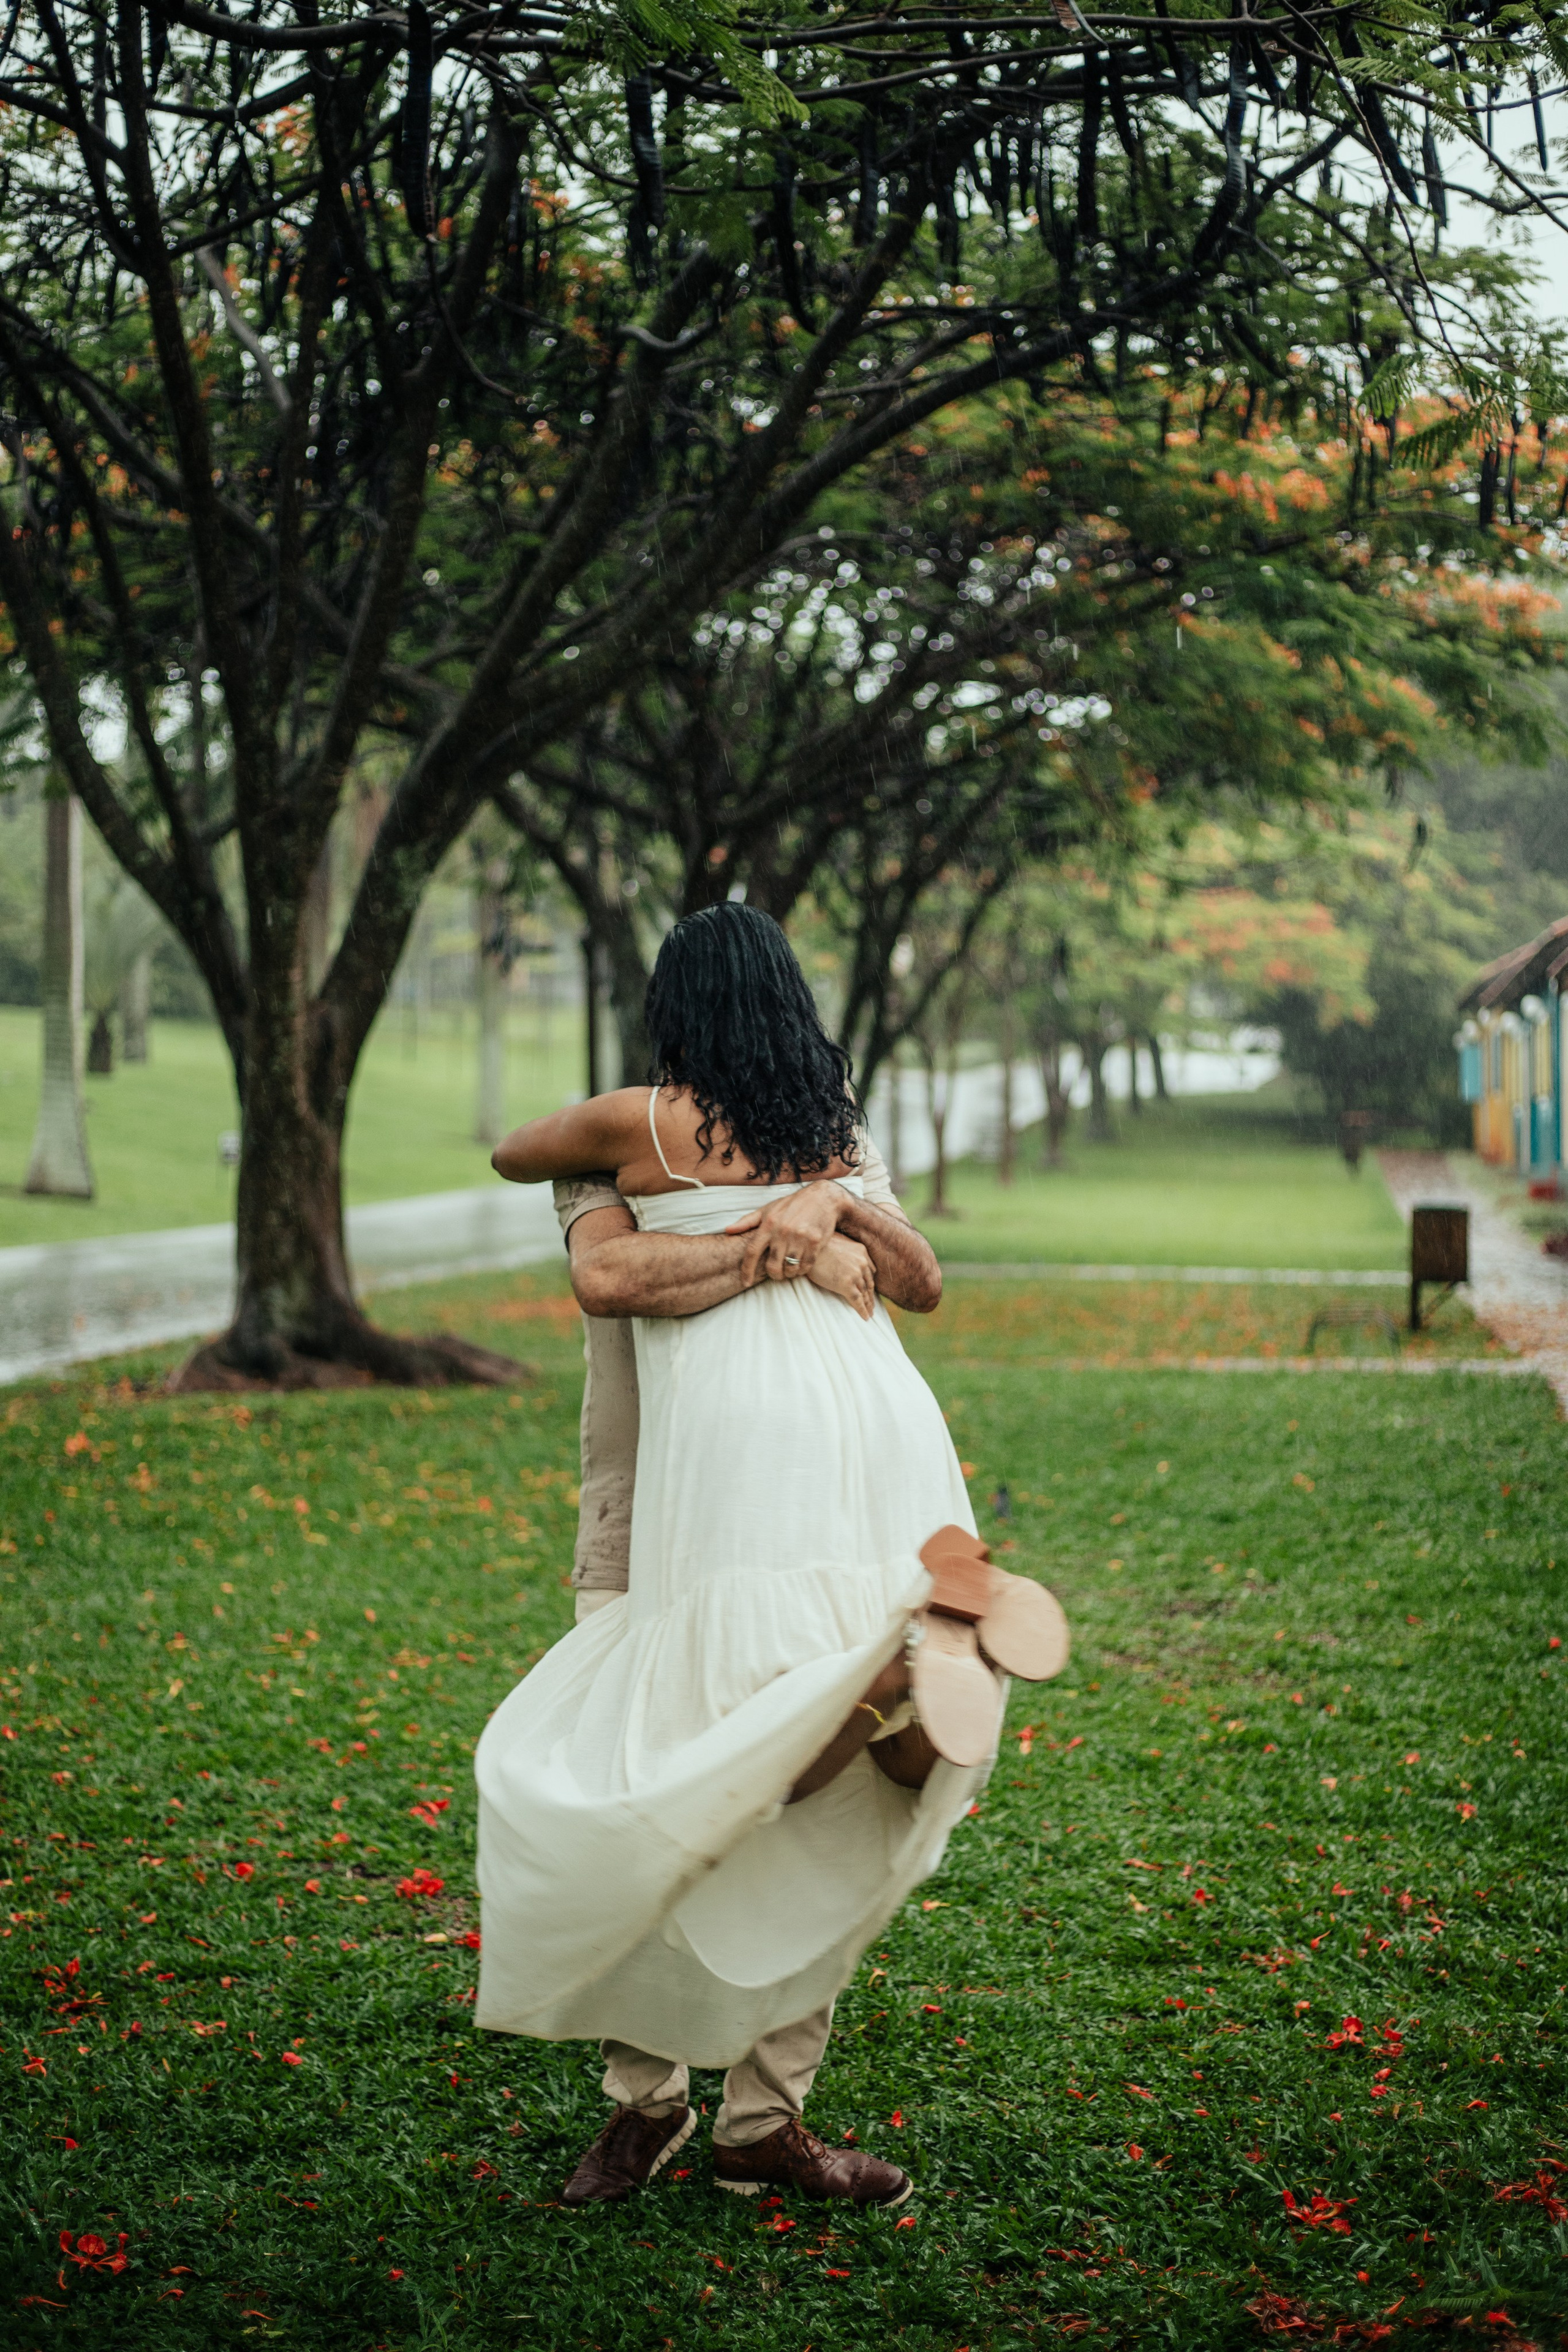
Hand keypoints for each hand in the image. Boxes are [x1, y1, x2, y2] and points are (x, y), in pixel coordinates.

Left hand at [725, 1180, 844, 1286]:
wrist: (823, 1198)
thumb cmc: (792, 1205)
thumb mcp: (768, 1209)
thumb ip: (747, 1221)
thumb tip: (727, 1230)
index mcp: (769, 1224)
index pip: (752, 1252)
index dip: (746, 1270)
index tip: (745, 1282)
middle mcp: (783, 1231)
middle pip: (772, 1266)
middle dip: (774, 1275)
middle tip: (777, 1273)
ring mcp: (800, 1237)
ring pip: (790, 1269)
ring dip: (789, 1273)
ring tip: (790, 1269)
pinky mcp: (815, 1242)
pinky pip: (806, 1266)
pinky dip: (802, 1270)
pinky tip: (801, 1265)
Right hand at [805, 1233, 875, 1320]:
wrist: (809, 1249)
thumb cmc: (818, 1246)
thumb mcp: (838, 1241)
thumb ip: (846, 1250)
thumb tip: (842, 1258)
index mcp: (861, 1251)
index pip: (869, 1271)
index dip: (869, 1282)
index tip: (870, 1290)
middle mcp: (861, 1263)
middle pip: (868, 1283)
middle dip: (870, 1295)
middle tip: (872, 1305)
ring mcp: (855, 1274)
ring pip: (865, 1293)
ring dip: (868, 1304)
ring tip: (870, 1313)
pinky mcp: (847, 1285)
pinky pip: (857, 1301)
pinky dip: (863, 1310)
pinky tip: (866, 1317)